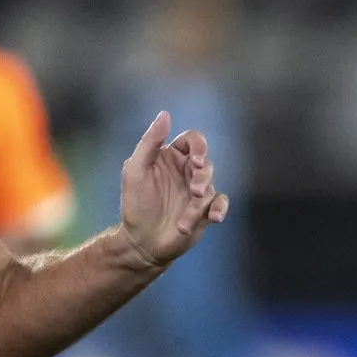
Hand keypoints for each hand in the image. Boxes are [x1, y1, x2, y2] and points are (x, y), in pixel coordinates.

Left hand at [118, 111, 229, 268]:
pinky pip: (221, 203)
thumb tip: (165, 114)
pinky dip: (220, 209)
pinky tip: (214, 218)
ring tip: (184, 219)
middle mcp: (186, 171)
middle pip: (205, 162)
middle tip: (193, 190)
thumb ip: (150, 142)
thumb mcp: (135, 169)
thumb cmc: (135, 204)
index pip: (192, 140)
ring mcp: (197, 191)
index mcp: (170, 157)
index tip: (195, 159)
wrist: (142, 242)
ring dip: (200, 201)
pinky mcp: (205, 210)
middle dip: (202, 174)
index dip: (199, 145)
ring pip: (211, 185)